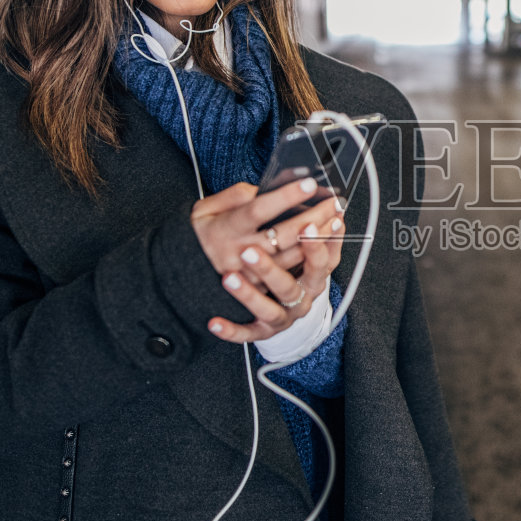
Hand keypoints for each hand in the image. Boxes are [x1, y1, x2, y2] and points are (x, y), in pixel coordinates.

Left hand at [190, 179, 345, 343]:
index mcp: (307, 264)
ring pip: (269, 306)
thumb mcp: (291, 235)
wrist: (276, 302)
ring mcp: (282, 312)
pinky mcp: (262, 330)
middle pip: (289, 278)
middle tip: (248, 250)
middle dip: (270, 264)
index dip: (306, 226)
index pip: (307, 243)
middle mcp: (299, 288)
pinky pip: (247, 333)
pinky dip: (231, 330)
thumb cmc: (279, 258)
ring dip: (248, 294)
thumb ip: (282, 212)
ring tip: (227, 278)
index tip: (300, 211)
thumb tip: (264, 187)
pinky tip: (213, 322)